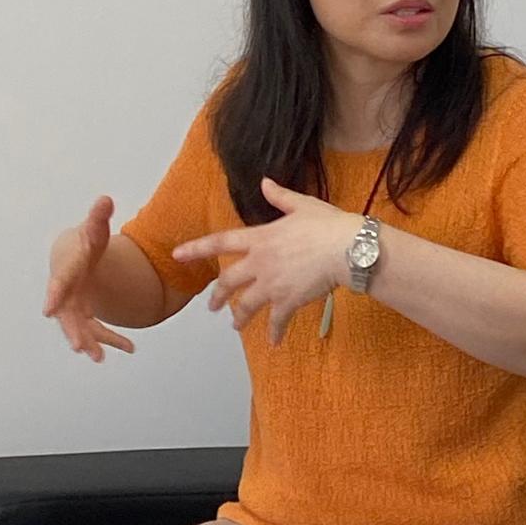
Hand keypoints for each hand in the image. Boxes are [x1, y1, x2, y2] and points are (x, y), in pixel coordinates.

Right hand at [43, 196, 135, 362]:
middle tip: (79, 347)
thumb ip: (98, 218)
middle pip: (66, 315)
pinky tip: (130, 348)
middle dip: (72, 331)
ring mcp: (74, 307)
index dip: (53, 296)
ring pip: (80, 328)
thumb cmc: (84, 242)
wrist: (77, 256)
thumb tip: (105, 199)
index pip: (57, 284)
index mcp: (66, 271)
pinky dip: (111, 340)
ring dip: (90, 342)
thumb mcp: (94, 230)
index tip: (48, 311)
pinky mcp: (85, 315)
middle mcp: (66, 294)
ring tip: (98, 359)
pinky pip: (97, 330)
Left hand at [172, 177, 355, 344]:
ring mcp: (272, 284)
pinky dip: (274, 332)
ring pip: (246, 305)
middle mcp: (260, 263)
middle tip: (213, 306)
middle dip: (218, 296)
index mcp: (260, 238)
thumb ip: (279, 196)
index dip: (196, 248)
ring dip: (240, 317)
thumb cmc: (328, 224)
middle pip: (228, 282)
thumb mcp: (302, 205)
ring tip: (236, 326)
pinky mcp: (289, 301)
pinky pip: (276, 320)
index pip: (220, 242)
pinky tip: (274, 342)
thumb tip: (265, 182)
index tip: (178, 255)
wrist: (348, 249)